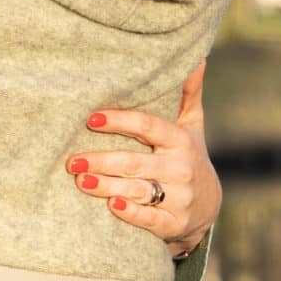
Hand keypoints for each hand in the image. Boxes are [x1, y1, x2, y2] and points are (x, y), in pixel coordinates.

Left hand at [69, 59, 222, 258]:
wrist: (207, 207)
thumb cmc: (187, 157)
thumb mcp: (192, 126)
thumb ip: (188, 94)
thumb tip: (196, 57)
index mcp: (182, 141)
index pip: (149, 127)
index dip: (120, 121)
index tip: (91, 119)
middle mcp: (182, 168)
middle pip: (136, 162)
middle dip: (102, 160)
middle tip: (72, 160)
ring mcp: (179, 198)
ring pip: (138, 190)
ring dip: (107, 186)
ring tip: (80, 180)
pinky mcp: (174, 224)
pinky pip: (150, 219)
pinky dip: (131, 213)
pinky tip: (110, 207)